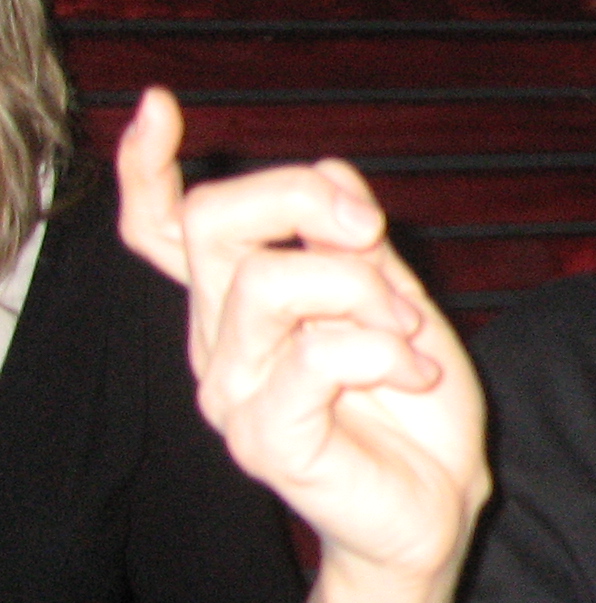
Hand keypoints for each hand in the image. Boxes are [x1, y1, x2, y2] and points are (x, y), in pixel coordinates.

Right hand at [116, 89, 489, 584]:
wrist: (441, 496)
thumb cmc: (413, 398)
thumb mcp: (394, 295)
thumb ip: (350, 240)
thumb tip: (327, 174)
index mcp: (238, 301)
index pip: (163, 230)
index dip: (148, 167)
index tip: (159, 105)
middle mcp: (217, 341)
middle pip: (215, 223)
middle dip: (304, 201)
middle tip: (374, 235)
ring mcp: (231, 391)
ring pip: (267, 282)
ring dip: (362, 290)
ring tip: (407, 333)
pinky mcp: (264, 438)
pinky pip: (318, 354)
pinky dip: (384, 350)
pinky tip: (415, 374)